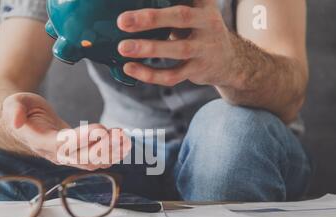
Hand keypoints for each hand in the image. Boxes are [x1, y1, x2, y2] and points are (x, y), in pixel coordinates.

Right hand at [2, 93, 130, 169]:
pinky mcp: (77, 154)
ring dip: (111, 152)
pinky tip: (125, 143)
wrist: (26, 123)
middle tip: (120, 135)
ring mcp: (67, 157)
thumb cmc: (22, 110)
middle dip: (103, 149)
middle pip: (82, 158)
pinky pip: (97, 159)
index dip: (82, 139)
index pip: (63, 144)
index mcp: (41, 142)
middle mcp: (55, 154)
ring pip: (92, 162)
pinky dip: (112, 153)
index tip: (100, 129)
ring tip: (126, 140)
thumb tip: (15, 121)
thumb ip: (14, 110)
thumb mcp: (14, 103)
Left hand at [117, 0, 235, 86]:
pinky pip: (172, 75)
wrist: (229, 60)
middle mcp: (207, 23)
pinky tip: (130, 68)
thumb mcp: (195, 10)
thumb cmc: (200, 30)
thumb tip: (133, 12)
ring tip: (123, 47)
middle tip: (122, 21)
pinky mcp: (197, 70)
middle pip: (180, 17)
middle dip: (150, 18)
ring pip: (177, 49)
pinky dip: (149, 74)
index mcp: (203, 4)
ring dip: (148, 48)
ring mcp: (204, 48)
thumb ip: (172, 7)